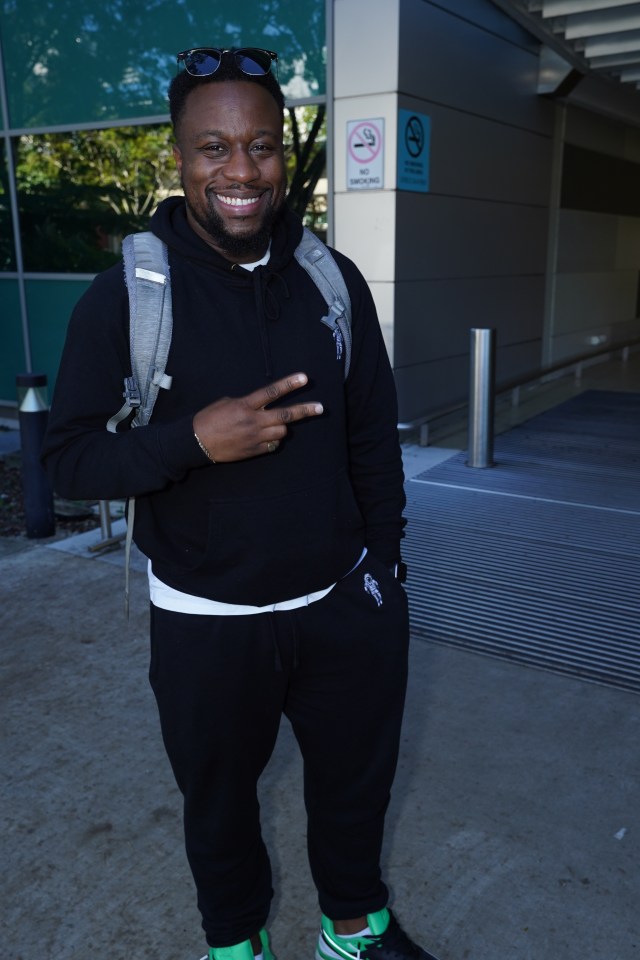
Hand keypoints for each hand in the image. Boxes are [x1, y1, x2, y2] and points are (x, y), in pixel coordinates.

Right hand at [192, 372, 322, 461]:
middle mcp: (253, 421)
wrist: (196, 442)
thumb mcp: (227, 403)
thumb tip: (261, 405)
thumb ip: (248, 403)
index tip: (305, 378)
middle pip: (286, 415)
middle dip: (305, 410)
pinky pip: (273, 445)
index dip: (289, 384)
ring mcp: (255, 437)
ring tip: (274, 424)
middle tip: (320, 408)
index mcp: (245, 405)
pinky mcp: (254, 450)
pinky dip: (272, 440)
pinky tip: (264, 437)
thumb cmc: (209, 418)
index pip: (272, 392)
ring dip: (282, 427)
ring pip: (282, 431)